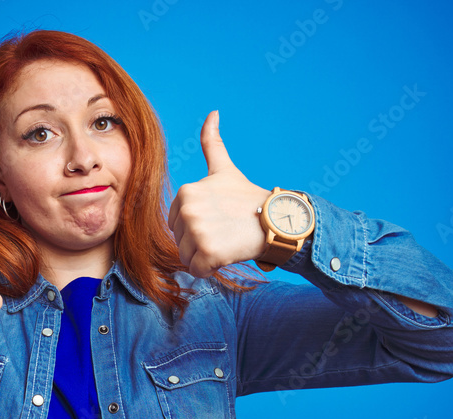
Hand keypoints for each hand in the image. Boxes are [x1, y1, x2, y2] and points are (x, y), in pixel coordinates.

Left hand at [167, 110, 270, 277]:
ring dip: (205, 257)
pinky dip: (210, 270)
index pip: (176, 224)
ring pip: (187, 257)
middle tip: (225, 232)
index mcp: (185, 191)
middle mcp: (187, 209)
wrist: (276, 220)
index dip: (196, 227)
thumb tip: (213, 113)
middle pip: (180, 241)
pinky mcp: (207, 252)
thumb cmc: (248, 199)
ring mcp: (197, 231)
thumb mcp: (225, 169)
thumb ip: (212, 143)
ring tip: (227, 241)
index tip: (218, 220)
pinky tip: (227, 255)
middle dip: (200, 243)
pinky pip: (196, 271)